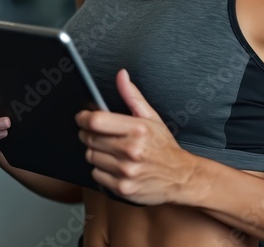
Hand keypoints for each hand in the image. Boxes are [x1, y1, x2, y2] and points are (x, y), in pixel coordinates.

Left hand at [75, 68, 197, 205]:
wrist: (181, 177)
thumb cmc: (164, 146)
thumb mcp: (152, 117)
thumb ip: (132, 95)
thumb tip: (121, 75)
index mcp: (137, 129)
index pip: (96, 121)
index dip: (83, 118)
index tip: (83, 117)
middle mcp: (131, 150)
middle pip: (89, 139)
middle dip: (88, 134)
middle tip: (97, 133)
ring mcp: (126, 171)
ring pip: (90, 156)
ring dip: (95, 152)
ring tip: (109, 150)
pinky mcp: (122, 188)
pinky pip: (96, 174)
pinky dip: (101, 169)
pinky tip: (114, 165)